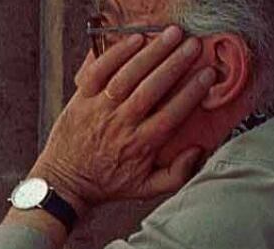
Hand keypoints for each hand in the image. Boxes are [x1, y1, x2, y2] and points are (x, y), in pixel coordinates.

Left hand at [31, 26, 215, 210]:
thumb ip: (177, 174)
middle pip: (152, 89)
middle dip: (175, 64)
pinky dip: (116, 54)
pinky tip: (135, 39)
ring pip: (128, 76)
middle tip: (194, 45)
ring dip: (151, 53)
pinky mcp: (81, 99)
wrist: (65, 183)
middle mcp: (121, 124)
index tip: (208, 73)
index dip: (191, 92)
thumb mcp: (145, 188)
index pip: (172, 113)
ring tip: (172, 35)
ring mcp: (99, 109)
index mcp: (140, 144)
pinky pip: (98, 71)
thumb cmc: (107, 183)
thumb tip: (199, 151)